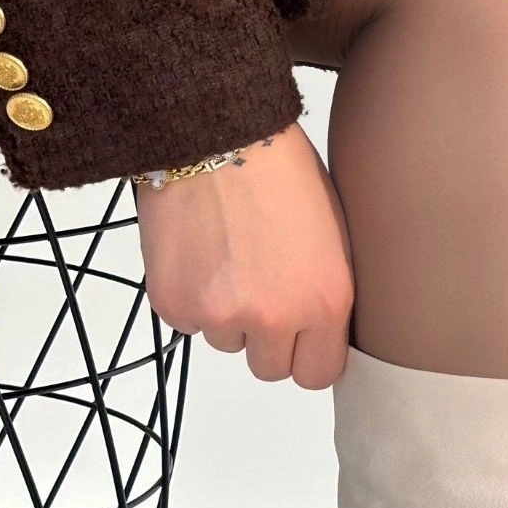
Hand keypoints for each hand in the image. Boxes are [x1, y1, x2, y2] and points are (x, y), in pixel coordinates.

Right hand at [137, 123, 354, 388]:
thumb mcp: (334, 237)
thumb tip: (321, 335)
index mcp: (326, 301)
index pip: (317, 374)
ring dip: (227, 313)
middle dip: (267, 338)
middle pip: (269, 368)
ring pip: (226, 341)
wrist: (216, 132)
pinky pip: (186, 321)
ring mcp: (219, 314)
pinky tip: (200, 251)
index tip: (302, 338)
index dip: (307, 354)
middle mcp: (273, 317)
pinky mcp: (173, 303)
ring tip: (230, 255)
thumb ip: (327, 296)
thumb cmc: (281, 170)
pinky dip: (191, 296)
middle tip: (261, 289)